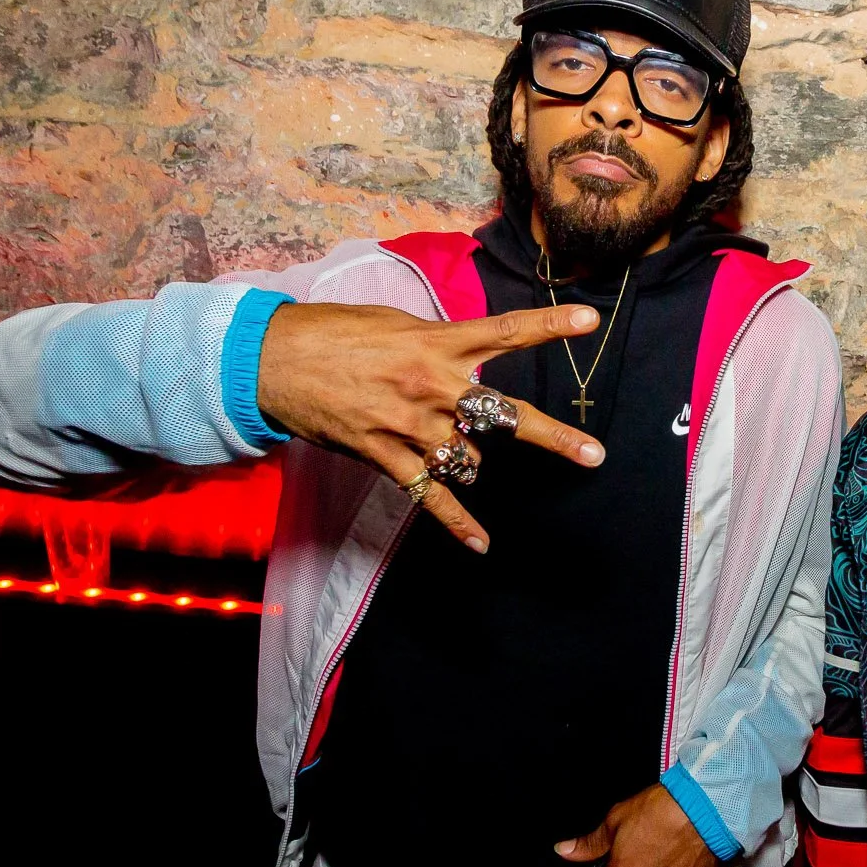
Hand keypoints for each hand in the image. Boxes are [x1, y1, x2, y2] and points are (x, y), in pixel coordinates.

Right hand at [256, 301, 605, 550]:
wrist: (273, 360)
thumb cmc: (334, 333)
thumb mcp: (395, 323)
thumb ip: (438, 341)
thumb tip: (468, 359)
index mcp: (436, 343)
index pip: (503, 332)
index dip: (548, 326)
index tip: (589, 322)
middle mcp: (432, 386)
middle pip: (505, 415)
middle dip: (553, 438)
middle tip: (594, 456)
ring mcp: (410, 425)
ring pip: (468, 458)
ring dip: (471, 460)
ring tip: (454, 451)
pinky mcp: (385, 455)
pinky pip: (430, 496)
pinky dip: (457, 522)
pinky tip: (482, 544)